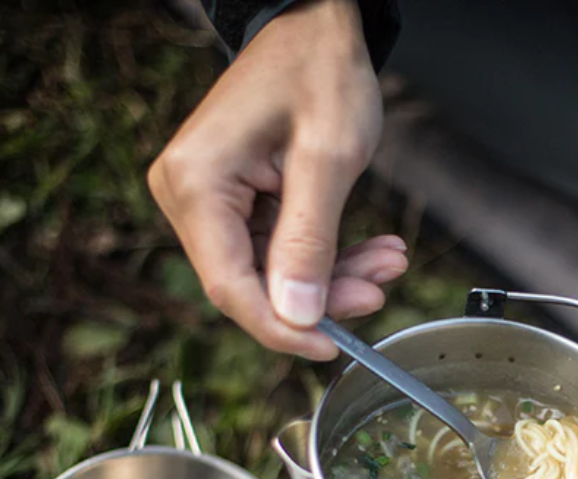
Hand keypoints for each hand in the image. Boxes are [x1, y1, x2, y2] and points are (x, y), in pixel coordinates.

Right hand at [148, 0, 406, 359]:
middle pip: (251, 285)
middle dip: (320, 297)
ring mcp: (210, 202)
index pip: (230, 287)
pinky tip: (371, 250)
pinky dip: (327, 257)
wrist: (314, 24)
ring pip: (272, 275)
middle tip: (379, 289)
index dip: (282, 328)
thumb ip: (311, 242)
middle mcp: (189, 197)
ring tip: (387, 260)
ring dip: (334, 277)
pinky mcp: (235, 204)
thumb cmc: (318, 67)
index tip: (332, 346)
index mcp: (196, 184)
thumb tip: (298, 317)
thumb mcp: (327, 157)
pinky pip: (279, 252)